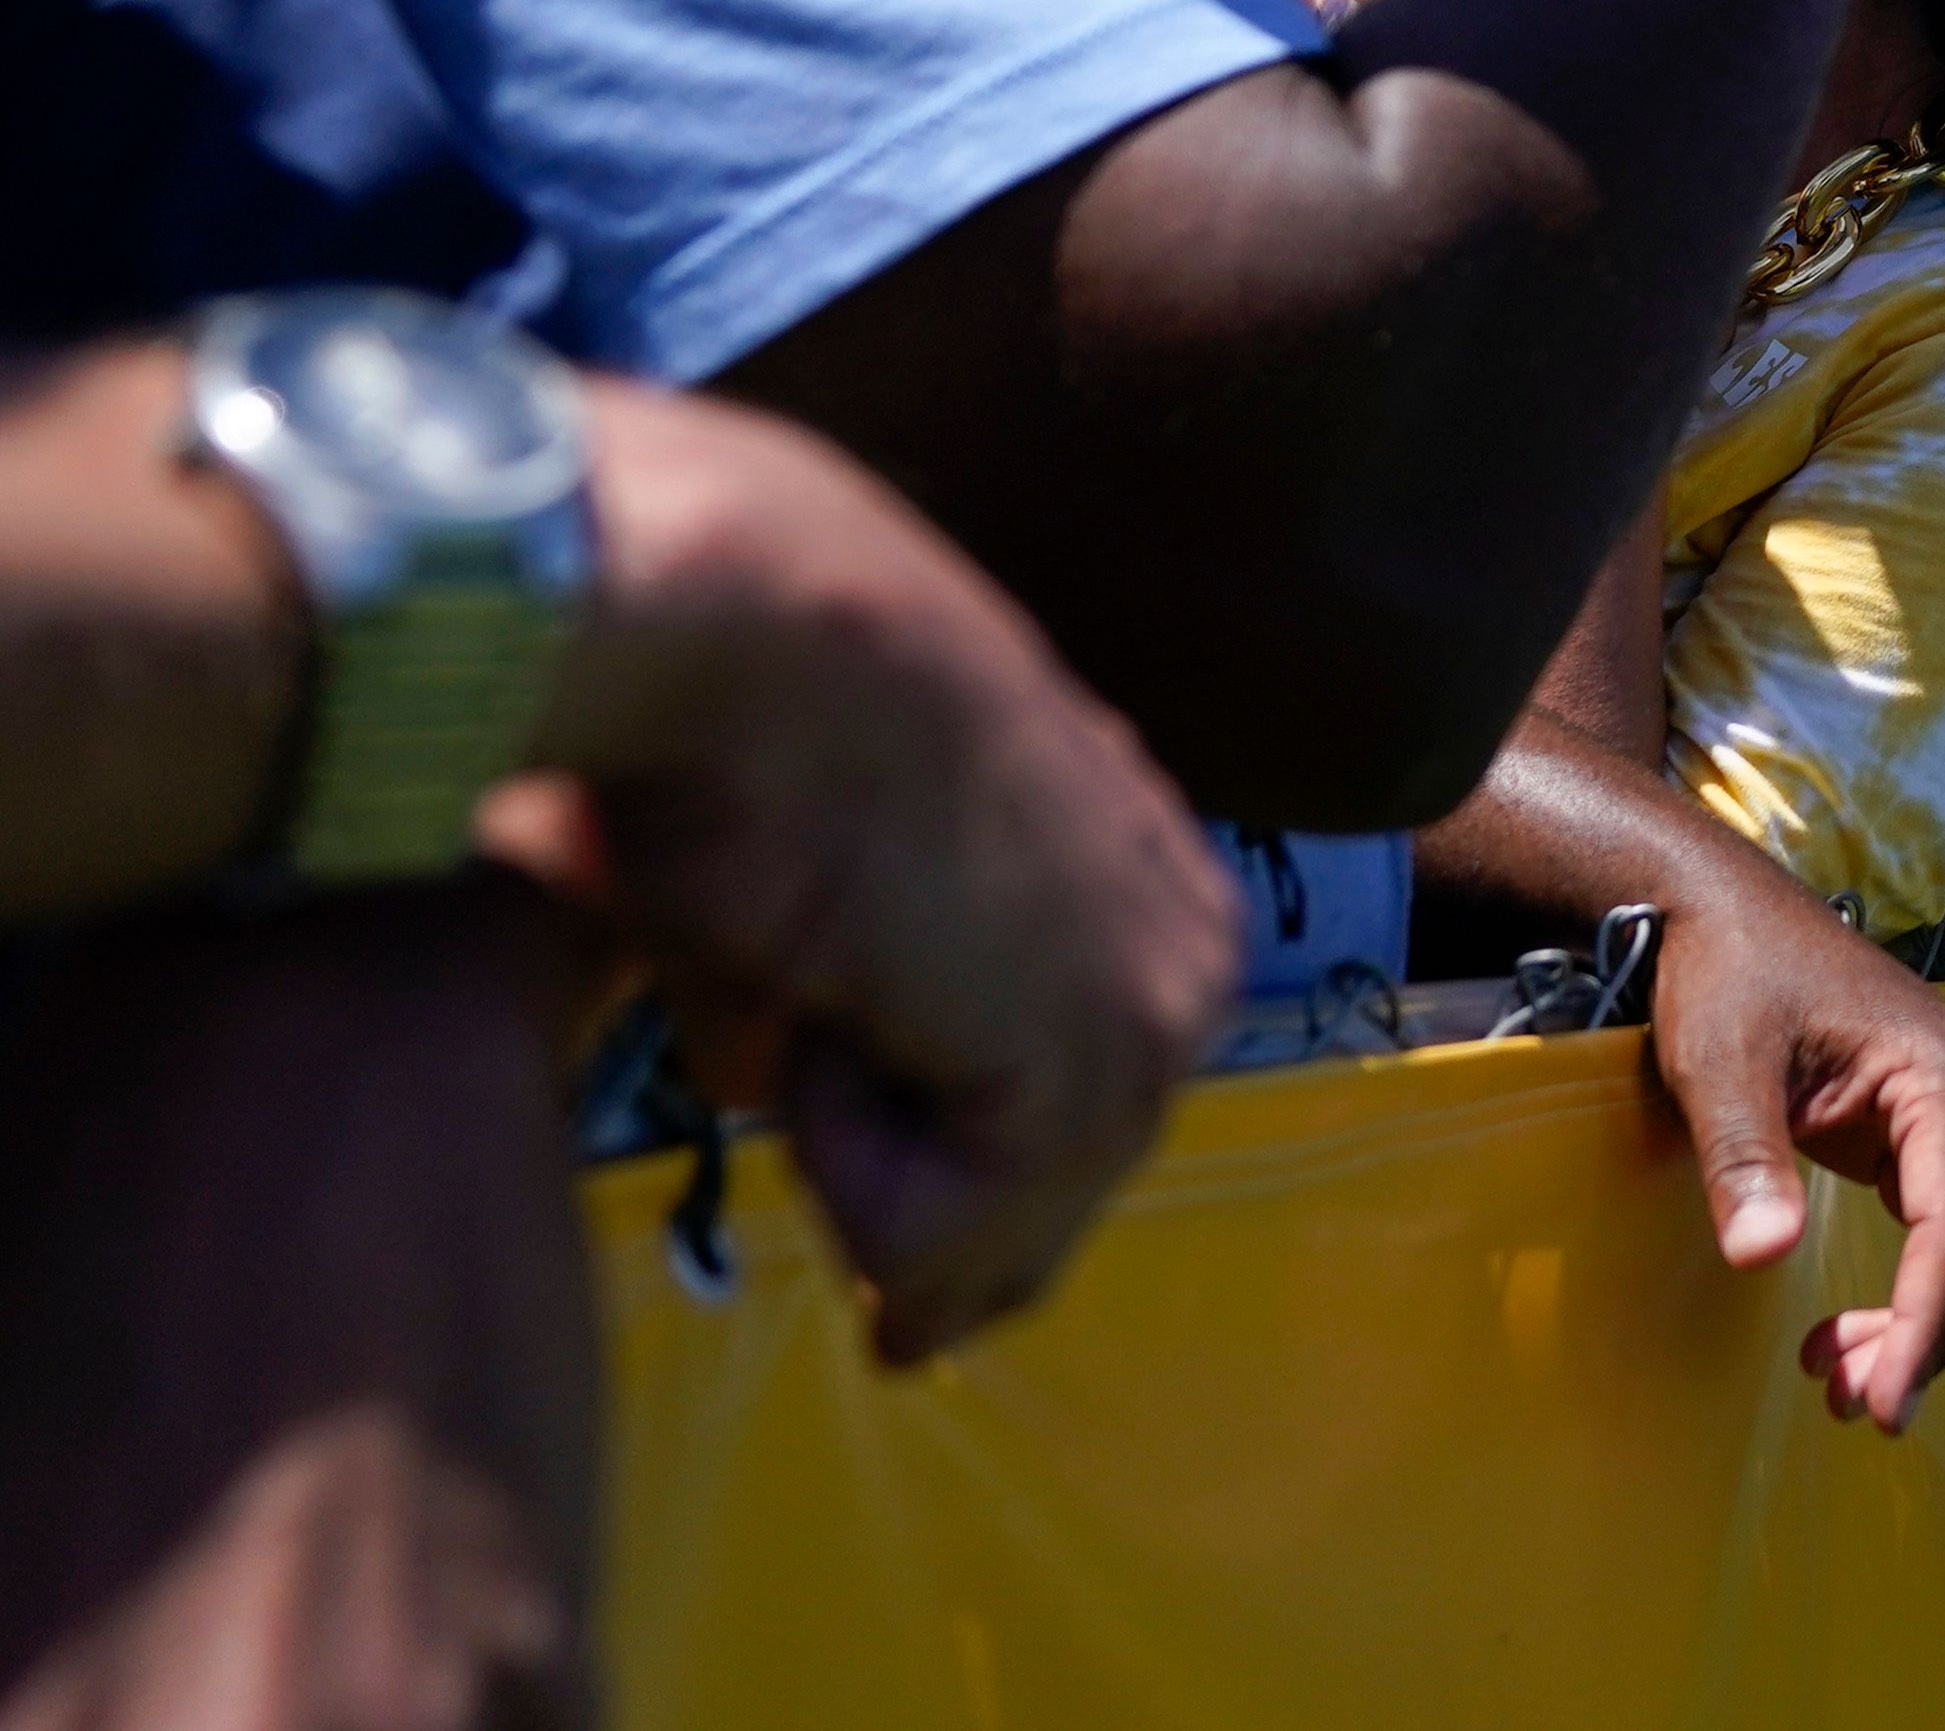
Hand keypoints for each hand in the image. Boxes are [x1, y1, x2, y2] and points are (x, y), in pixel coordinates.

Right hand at [494, 384, 1237, 1363]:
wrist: (758, 630)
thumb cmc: (755, 724)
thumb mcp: (809, 895)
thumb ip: (816, 1008)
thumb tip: (760, 1086)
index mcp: (1144, 881)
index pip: (1083, 1117)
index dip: (970, 1216)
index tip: (908, 1315)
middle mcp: (1189, 946)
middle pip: (1059, 1198)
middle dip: (934, 1236)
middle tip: (861, 1237)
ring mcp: (1161, 1007)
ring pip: (990, 1223)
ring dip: (851, 1154)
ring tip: (803, 982)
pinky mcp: (1098, 1060)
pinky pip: (947, 1226)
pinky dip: (845, 1158)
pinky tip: (822, 1003)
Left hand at [1644, 872, 1944, 1431]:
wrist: (1728, 913)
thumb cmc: (1728, 975)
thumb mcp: (1720, 1063)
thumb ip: (1745, 1156)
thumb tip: (1762, 1257)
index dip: (1928, 1326)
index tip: (1887, 1406)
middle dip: (1932, 1339)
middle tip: (1849, 1407)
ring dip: (1928, 1327)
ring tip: (1836, 1380)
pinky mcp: (1937, 1136)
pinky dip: (1917, 1296)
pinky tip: (1851, 1335)